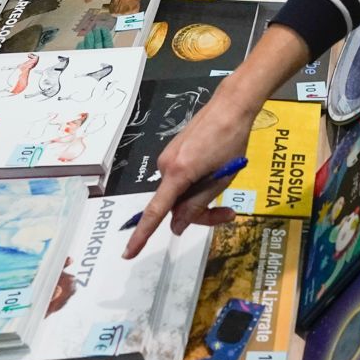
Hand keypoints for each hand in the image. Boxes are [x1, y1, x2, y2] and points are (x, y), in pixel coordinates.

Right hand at [123, 23, 314, 257]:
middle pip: (174, 205)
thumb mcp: (220, 178)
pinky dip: (196, 184)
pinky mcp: (174, 152)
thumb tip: (176, 226)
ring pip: (179, 193)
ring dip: (200, 198)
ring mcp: (168, 157)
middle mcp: (165, 166)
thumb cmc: (230, 141)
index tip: (128, 253)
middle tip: (229, 213)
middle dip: (200, 213)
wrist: (230, 106)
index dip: (143, 234)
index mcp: (178, 173)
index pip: (156, 211)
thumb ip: (198, 204)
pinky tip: (214, 170)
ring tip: (224, 181)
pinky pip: (180, 179)